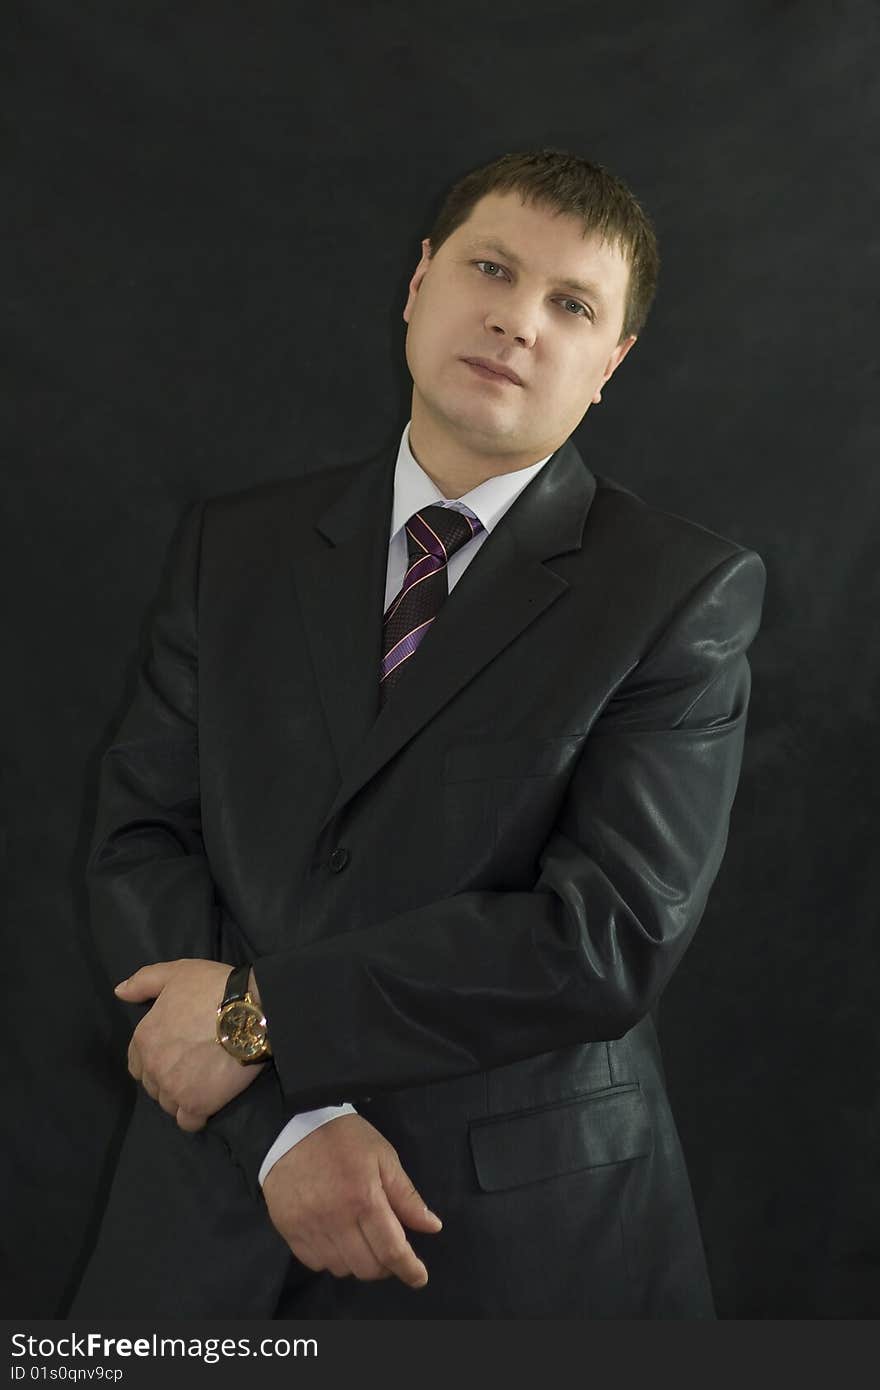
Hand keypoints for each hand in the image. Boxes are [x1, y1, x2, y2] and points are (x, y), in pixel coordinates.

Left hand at [115, 959, 263, 1131]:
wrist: (251, 1011)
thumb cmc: (214, 988)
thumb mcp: (177, 972)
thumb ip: (144, 982)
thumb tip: (119, 992)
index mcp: (144, 1038)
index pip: (137, 1063)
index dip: (154, 1059)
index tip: (175, 1052)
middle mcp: (154, 1066)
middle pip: (153, 1086)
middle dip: (168, 1078)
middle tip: (193, 1065)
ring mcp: (174, 1088)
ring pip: (169, 1104)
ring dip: (182, 1096)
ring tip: (203, 1081)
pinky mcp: (197, 1104)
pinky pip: (188, 1122)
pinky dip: (196, 1115)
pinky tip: (209, 1101)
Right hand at [263, 1114, 442, 1288]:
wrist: (292, 1125)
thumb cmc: (342, 1138)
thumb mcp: (383, 1157)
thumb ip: (406, 1196)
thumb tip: (432, 1226)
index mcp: (364, 1198)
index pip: (392, 1250)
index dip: (409, 1269)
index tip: (419, 1277)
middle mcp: (336, 1218)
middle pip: (367, 1267)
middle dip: (385, 1265)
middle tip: (388, 1248)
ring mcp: (310, 1227)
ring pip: (341, 1269)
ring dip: (358, 1261)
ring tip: (360, 1237)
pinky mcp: (289, 1230)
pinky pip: (314, 1263)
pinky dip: (330, 1258)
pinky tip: (336, 1238)